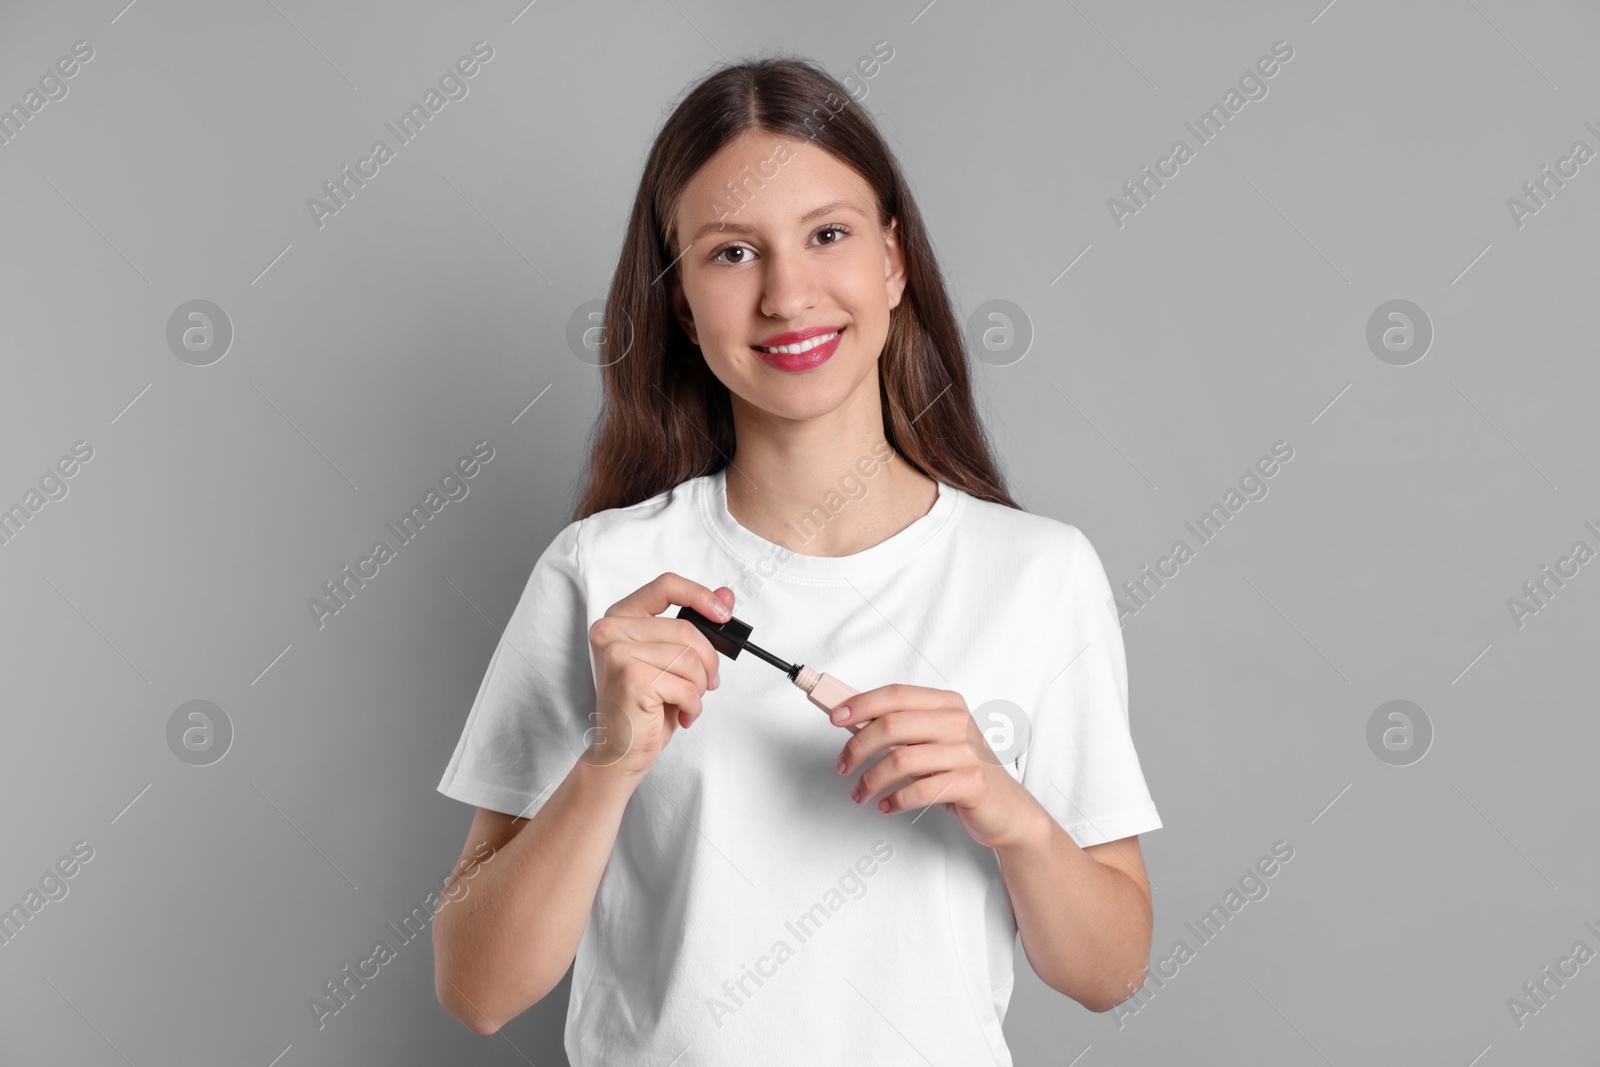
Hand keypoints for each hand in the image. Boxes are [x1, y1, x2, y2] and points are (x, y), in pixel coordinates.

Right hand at [586, 573, 731, 779]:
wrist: (621, 750)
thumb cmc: (645, 705)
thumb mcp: (673, 658)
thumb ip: (695, 623)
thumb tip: (726, 596)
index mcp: (620, 618)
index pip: (665, 586)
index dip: (700, 595)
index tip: (723, 614)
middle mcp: (611, 631)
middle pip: (685, 630)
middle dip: (707, 662)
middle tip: (706, 683)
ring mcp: (618, 653)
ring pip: (689, 659)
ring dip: (699, 686)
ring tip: (685, 701)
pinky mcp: (631, 679)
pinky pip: (686, 685)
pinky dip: (693, 705)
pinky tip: (680, 715)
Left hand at [831, 683, 1043, 850]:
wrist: (1008, 809)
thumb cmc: (963, 772)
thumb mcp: (934, 742)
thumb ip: (902, 729)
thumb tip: (853, 720)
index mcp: (946, 705)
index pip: (896, 695)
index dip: (861, 704)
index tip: (834, 717)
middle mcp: (958, 723)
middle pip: (892, 726)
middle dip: (857, 747)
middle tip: (842, 766)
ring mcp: (967, 752)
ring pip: (901, 760)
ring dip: (871, 780)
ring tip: (861, 794)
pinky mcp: (971, 783)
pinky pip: (920, 790)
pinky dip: (895, 800)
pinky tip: (886, 806)